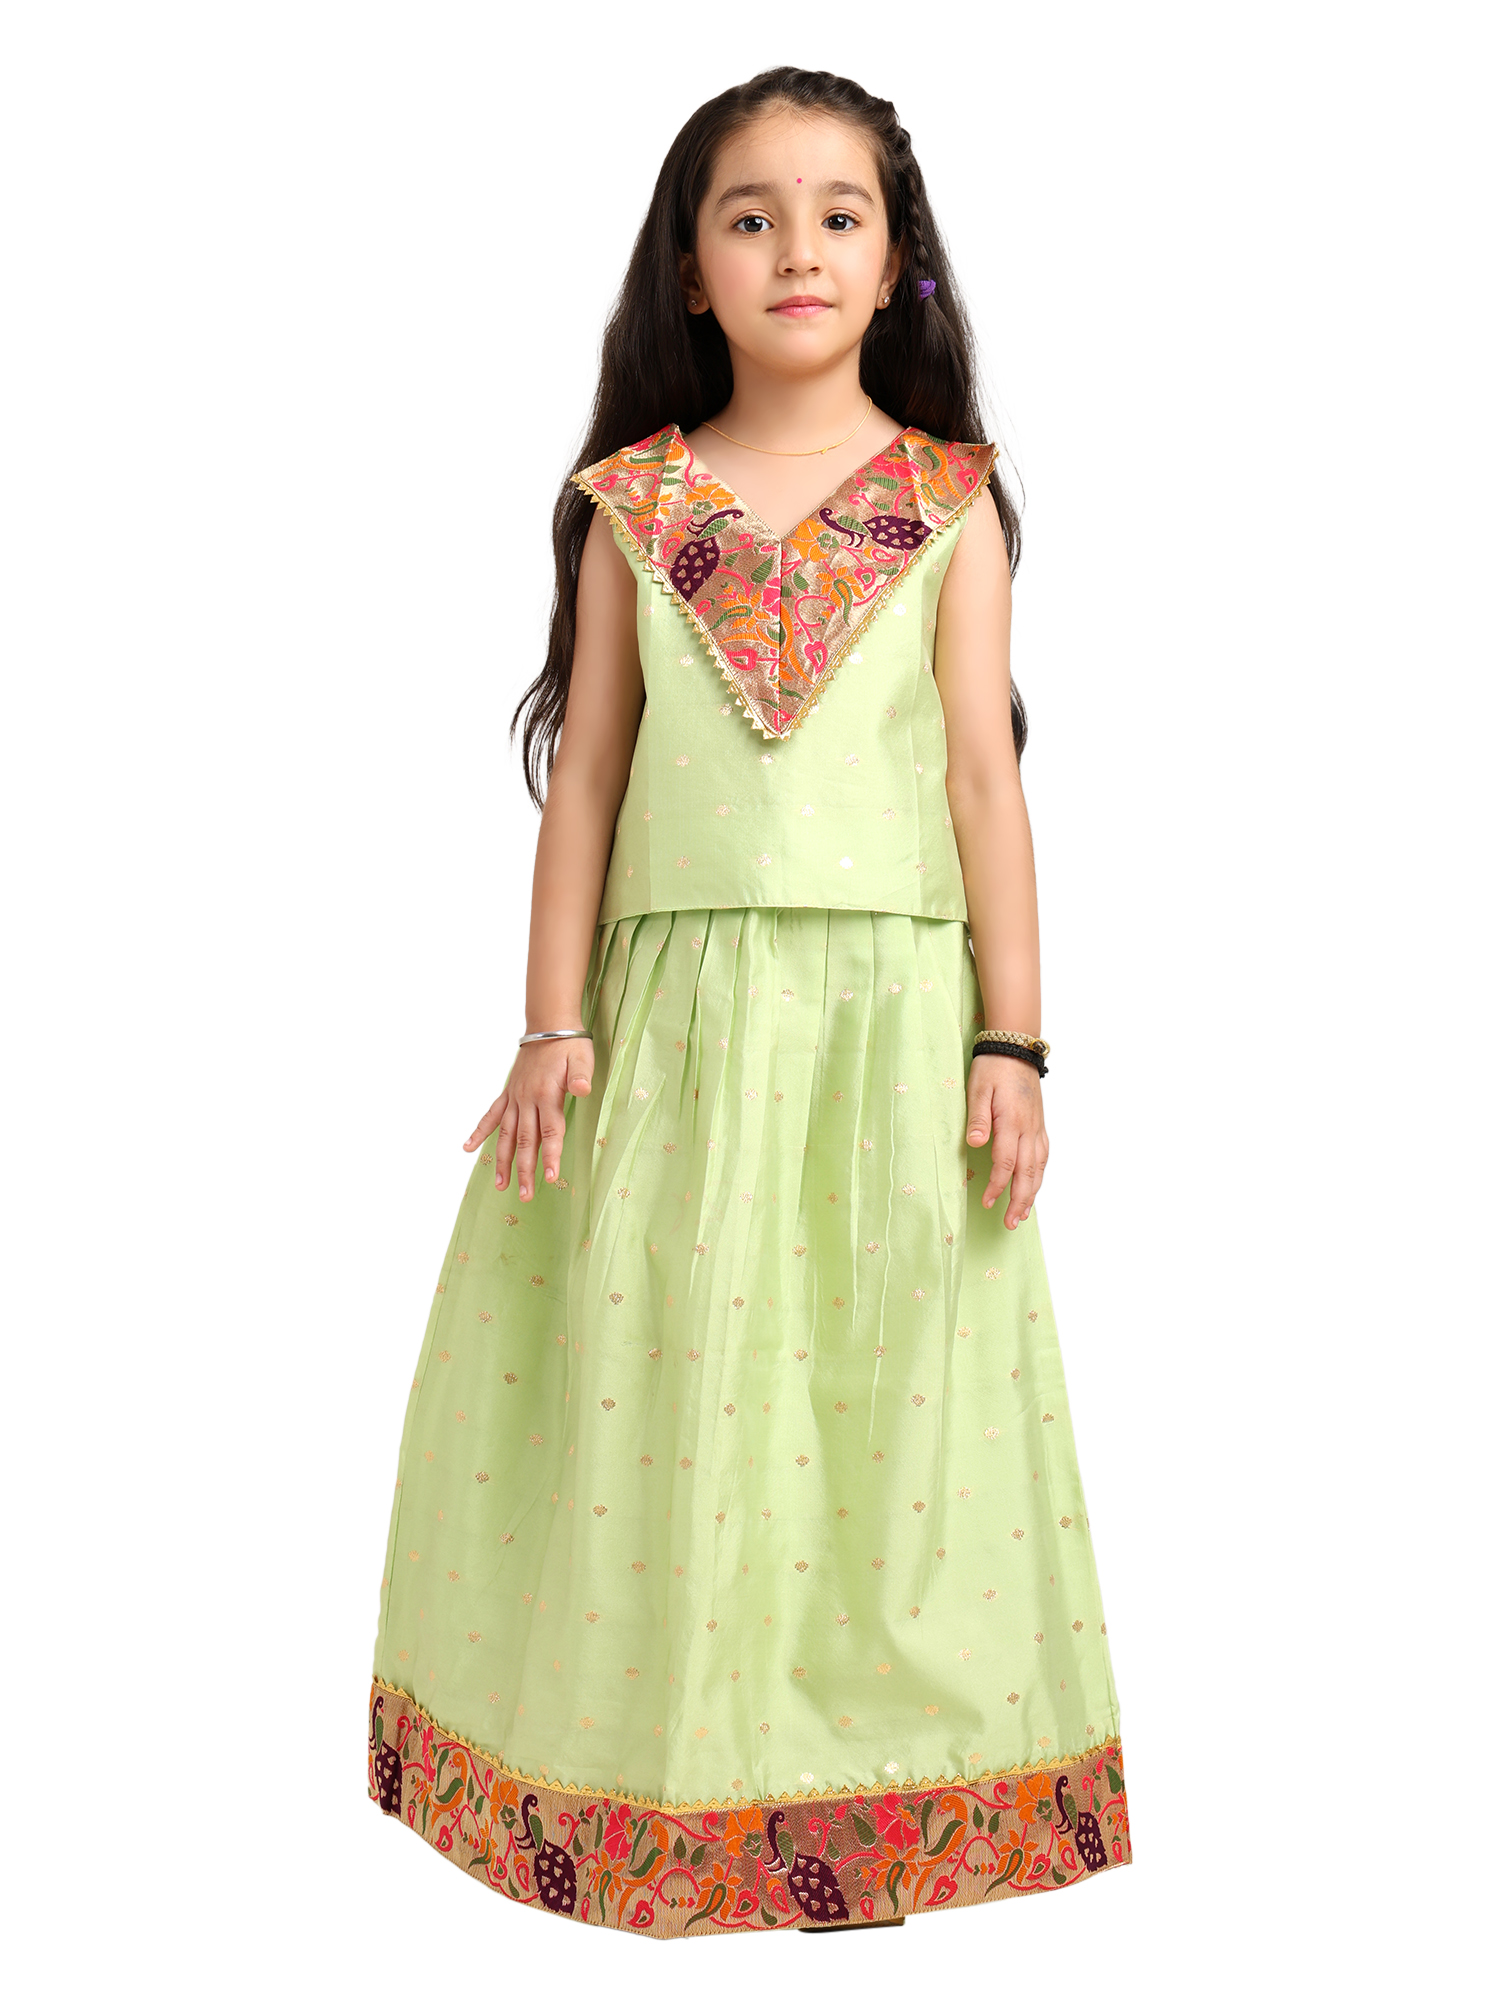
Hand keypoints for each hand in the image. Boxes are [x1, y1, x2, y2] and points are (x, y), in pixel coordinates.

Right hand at [464, 1037, 594, 1198]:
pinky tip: (467, 1148)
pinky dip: (479, 1131)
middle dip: (525, 1170)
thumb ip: (581, 1077)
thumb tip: (583, 1090)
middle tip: (526, 1196)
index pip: (550, 1132)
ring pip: (505, 1134)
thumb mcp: (583, 1059)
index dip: (550, 1156)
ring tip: (500, 1186)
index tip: (551, 1178)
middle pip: (525, 1141)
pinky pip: (491, 1115)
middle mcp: (527, 1100)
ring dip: (501, 1161)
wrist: (549, 1025)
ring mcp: (515, 1098)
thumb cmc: (570, 1044)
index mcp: (547, 1095)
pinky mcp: (508, 1093)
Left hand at [966, 1055, 1047, 1228]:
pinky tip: (1034, 1186)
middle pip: (1027, 1173)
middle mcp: (1029, 1129)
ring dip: (1031, 1193)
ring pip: (1039, 1168)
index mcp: (1013, 1122)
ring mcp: (1037, 1128)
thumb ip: (977, 1117)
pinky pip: (1044, 1156)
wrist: (1015, 1050)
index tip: (987, 1202)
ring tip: (1023, 1215)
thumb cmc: (993, 1069)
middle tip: (1011, 1224)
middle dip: (1019, 1201)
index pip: (1006, 1163)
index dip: (997, 1186)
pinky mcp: (1039, 1125)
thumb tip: (974, 1142)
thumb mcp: (978, 1089)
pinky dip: (1040, 1175)